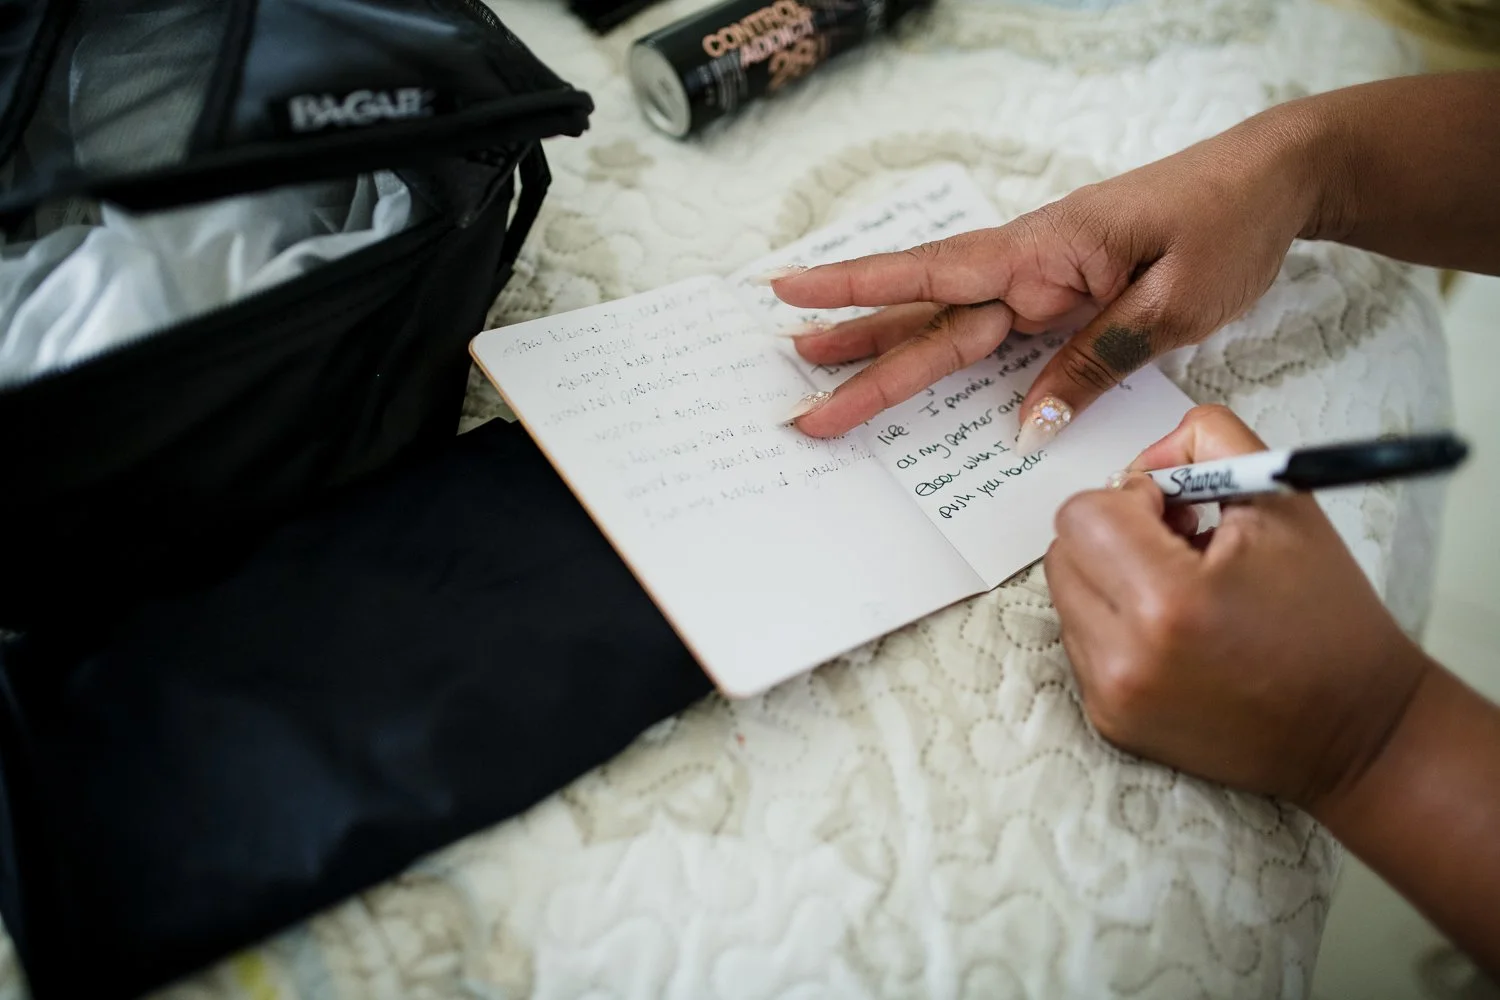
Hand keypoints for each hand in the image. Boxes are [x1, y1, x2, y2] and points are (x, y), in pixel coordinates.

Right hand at [765, 108, 1324, 443]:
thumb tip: (1026, 424)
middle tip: (803, 402)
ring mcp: (1039, 280)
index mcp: (1045, 252)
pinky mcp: (1058, 295)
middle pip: (929, 319)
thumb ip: (1094, 363)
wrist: (1270, 182)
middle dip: (861, 357)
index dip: (859, 289)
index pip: (934, 276)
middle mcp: (1029, 264)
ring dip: (887, 351)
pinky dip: (948, 351)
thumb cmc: (1226, 224)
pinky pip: (993, 333)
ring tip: (825, 375)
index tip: (793, 294)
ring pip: (948, 326)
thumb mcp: (1173, 304)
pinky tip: (915, 369)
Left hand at [1042, 404, 1429, 809]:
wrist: (1355, 731)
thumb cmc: (1326, 617)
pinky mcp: (1109, 722)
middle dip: (1114, 535)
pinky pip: (1082, 644)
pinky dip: (1116, 626)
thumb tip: (1146, 455)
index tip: (1178, 512)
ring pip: (1068, 597)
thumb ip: (1208, 443)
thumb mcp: (1282, 501)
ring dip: (1111, 580)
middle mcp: (1125, 657)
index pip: (1082, 514)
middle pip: (1063, 553)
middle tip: (1181, 545)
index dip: (1130, 499)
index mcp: (1166, 600)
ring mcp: (1111, 696)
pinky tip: (1177, 634)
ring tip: (1184, 592)